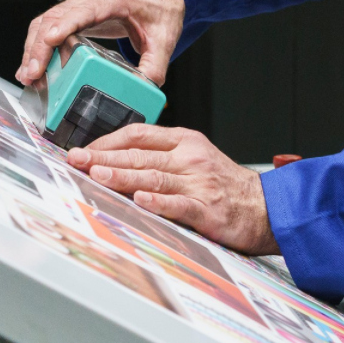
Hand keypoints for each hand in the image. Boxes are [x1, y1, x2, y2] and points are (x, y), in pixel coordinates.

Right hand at [18, 0, 184, 85]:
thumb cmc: (160, 7)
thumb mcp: (165, 38)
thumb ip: (155, 65)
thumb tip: (142, 89)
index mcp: (114, 0)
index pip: (86, 10)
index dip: (66, 24)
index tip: (51, 40)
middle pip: (56, 17)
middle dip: (40, 46)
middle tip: (33, 74)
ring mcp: (79, 4)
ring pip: (46, 22)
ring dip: (34, 48)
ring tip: (29, 77)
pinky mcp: (74, 14)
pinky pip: (49, 26)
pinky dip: (38, 46)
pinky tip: (34, 68)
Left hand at [68, 125, 278, 255]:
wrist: (267, 206)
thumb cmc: (226, 185)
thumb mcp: (196, 158)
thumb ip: (162, 156)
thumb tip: (117, 162)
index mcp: (185, 142)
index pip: (139, 134)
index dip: (107, 141)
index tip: (83, 149)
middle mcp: (191, 158)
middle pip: (140, 155)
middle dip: (104, 158)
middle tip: (76, 160)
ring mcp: (199, 182)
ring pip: (154, 176)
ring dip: (122, 176)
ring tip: (97, 175)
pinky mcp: (207, 208)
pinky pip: (178, 204)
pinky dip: (157, 202)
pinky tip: (140, 200)